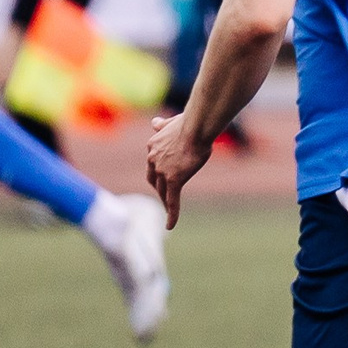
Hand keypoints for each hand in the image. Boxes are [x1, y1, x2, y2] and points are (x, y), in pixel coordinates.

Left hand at [145, 111, 213, 227]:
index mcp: (152, 146)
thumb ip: (163, 125)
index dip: (157, 171)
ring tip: (170, 211)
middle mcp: (153, 159)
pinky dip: (171, 214)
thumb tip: (155, 122)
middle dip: (158, 188)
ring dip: (165, 200)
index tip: (164, 175)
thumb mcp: (173, 122)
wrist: (196, 127)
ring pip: (162, 190)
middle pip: (153, 179)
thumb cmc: (189, 122)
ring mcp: (162, 171)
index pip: (152, 163)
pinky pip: (172, 200)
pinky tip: (170, 226)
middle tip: (164, 197)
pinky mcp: (174, 180)